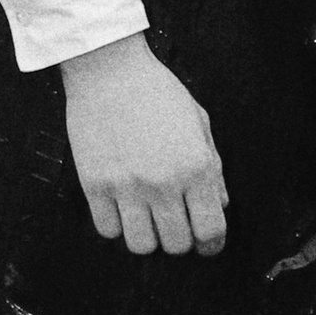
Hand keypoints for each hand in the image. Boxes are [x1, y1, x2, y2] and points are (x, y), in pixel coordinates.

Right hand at [59, 33, 228, 257]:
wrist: (109, 68)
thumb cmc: (156, 90)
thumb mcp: (198, 121)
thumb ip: (213, 167)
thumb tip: (220, 205)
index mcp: (196, 166)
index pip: (211, 231)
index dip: (212, 244)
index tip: (206, 242)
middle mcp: (164, 182)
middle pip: (177, 245)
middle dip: (181, 239)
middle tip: (175, 223)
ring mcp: (127, 186)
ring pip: (142, 246)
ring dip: (147, 236)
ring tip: (146, 217)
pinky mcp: (95, 185)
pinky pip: (108, 230)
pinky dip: (116, 225)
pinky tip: (121, 206)